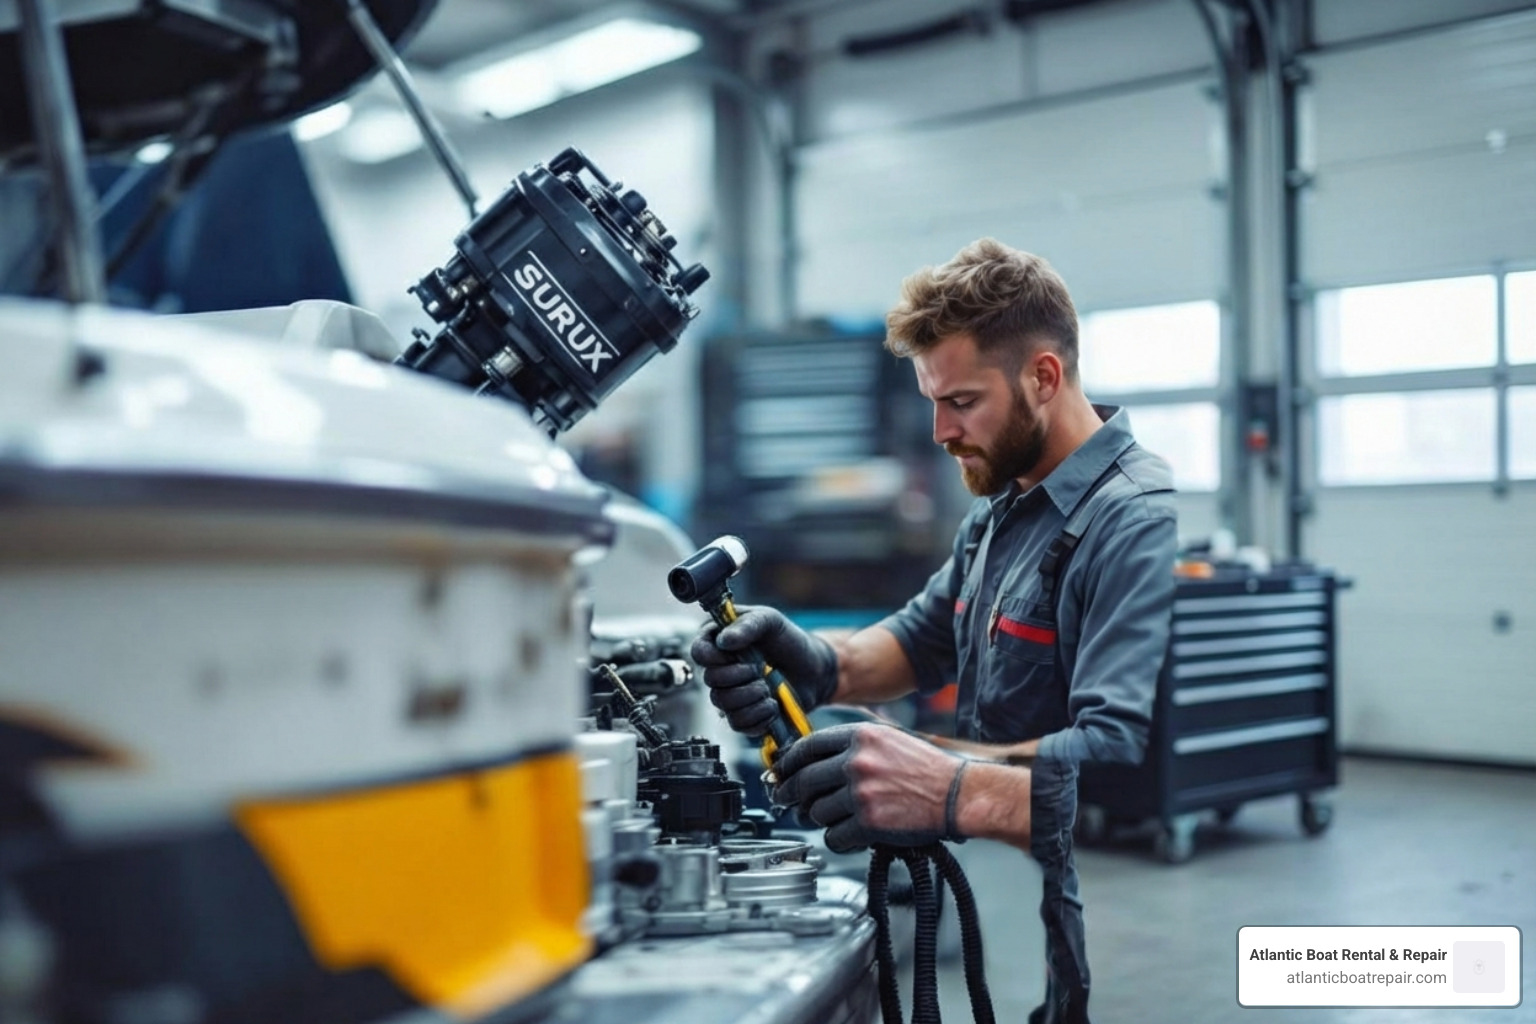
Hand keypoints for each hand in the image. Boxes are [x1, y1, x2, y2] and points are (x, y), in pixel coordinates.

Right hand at [690, 607, 837, 736]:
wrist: (812, 669)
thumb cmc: (788, 640)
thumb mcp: (771, 621)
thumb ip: (748, 625)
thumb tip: (724, 640)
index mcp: (718, 641)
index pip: (699, 652)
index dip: (716, 656)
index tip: (738, 653)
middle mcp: (719, 669)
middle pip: (710, 680)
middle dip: (740, 675)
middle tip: (762, 668)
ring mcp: (729, 694)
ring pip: (723, 704)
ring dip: (751, 696)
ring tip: (769, 687)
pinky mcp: (742, 716)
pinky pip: (738, 724)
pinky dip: (759, 716)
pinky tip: (772, 704)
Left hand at [773, 723, 967, 853]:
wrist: (957, 794)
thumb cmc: (925, 769)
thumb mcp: (887, 740)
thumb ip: (850, 746)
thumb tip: (810, 760)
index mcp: (860, 737)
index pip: (807, 747)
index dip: (788, 763)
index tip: (781, 773)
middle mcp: (856, 762)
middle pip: (803, 781)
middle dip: (791, 794)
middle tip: (787, 801)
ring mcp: (861, 793)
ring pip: (817, 811)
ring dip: (822, 818)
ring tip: (838, 816)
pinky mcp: (868, 823)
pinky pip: (834, 836)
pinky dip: (839, 839)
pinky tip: (852, 834)